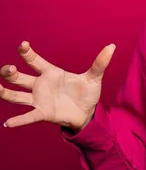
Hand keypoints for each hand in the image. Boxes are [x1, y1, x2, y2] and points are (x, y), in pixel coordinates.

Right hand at [1, 41, 115, 129]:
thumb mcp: (95, 77)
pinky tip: (8, 123)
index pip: (35, 61)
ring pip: (16, 96)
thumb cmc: (87, 93)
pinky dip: (18, 120)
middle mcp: (41, 85)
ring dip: (5, 92)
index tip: (23, 45)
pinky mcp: (42, 113)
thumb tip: (112, 46)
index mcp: (51, 73)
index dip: (27, 53)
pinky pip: (27, 116)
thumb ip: (100, 63)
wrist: (88, 113)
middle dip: (10, 73)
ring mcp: (39, 99)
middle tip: (8, 69)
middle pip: (19, 77)